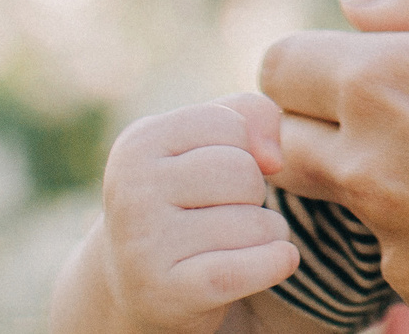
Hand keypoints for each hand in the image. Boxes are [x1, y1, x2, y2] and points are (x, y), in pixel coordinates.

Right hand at [67, 93, 299, 333]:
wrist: (136, 281)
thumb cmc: (185, 198)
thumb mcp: (207, 141)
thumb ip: (251, 114)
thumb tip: (274, 158)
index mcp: (138, 143)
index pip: (232, 124)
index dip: (245, 149)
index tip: (221, 173)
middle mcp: (132, 192)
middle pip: (243, 173)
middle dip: (253, 192)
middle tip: (228, 211)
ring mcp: (145, 245)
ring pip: (254, 223)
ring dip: (266, 233)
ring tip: (235, 241)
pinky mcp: (166, 293)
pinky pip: (245, 270)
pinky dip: (274, 263)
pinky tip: (276, 261)